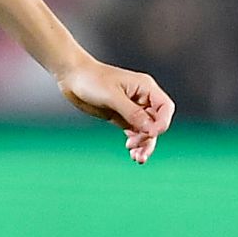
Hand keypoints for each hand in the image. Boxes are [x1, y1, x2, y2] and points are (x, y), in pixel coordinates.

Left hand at [55, 59, 174, 163]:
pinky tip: (131, 153)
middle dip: (150, 138)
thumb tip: (151, 130)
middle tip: (138, 151)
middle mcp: (142, 99)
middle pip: (157, 123)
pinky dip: (135, 143)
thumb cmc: (91, 80)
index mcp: (145, 88)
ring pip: (146, 130)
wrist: (72, 77)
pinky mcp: (121, 117)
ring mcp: (132, 109)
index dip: (162, 123)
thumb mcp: (112, 96)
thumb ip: (132, 113)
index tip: (151, 134)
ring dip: (144, 144)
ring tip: (137, 158)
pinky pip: (134, 132)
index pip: (165, 108)